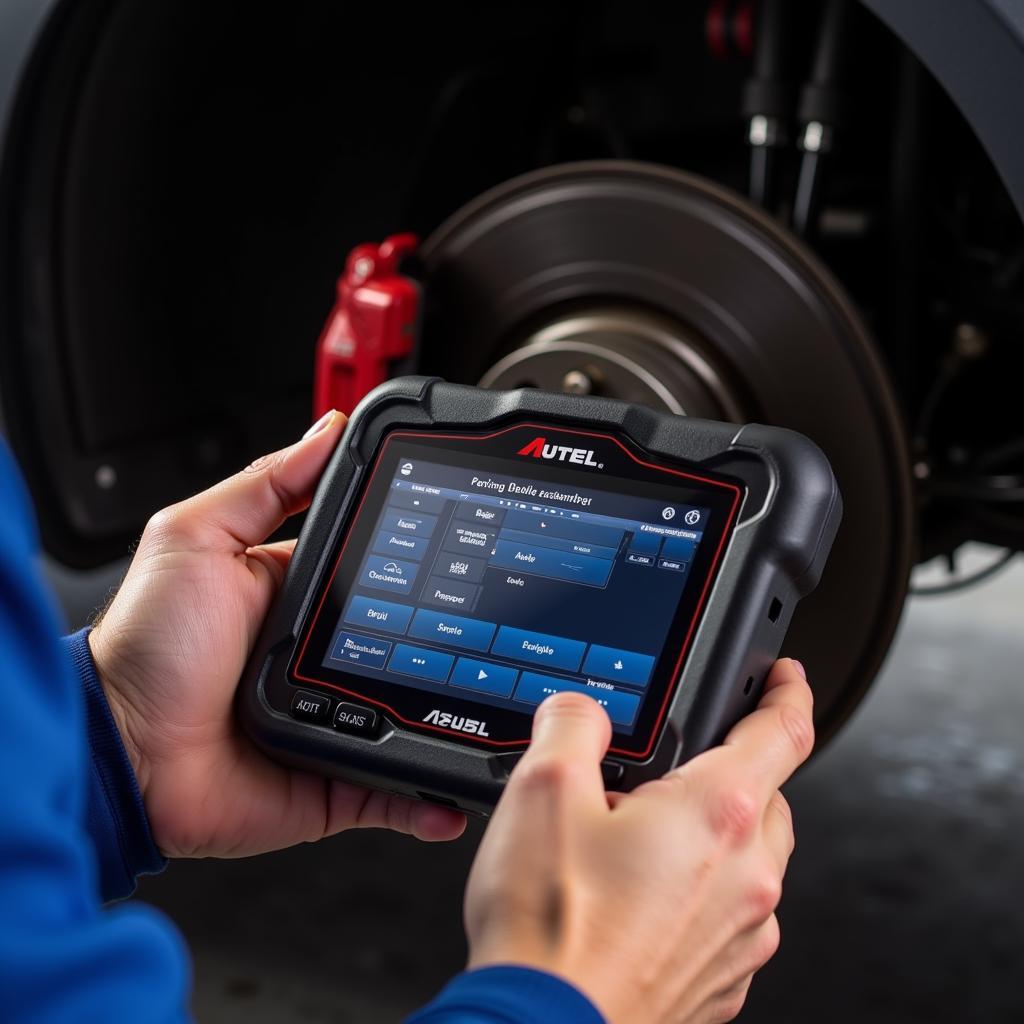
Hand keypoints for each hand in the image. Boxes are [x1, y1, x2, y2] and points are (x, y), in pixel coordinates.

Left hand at [90, 410, 465, 857]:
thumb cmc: (145, 648)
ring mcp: (335, 718)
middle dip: (451, 638)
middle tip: (495, 631)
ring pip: (413, 713)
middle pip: (407, 640)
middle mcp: (321, 656)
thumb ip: (264, 485)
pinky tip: (464, 786)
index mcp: (295, 596)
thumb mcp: (197, 538)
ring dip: (452, 712)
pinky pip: (394, 788)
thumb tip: (327, 431)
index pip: (374, 568)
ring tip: (503, 704)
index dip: (417, 559)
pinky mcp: (334, 779)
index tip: (461, 548)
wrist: (121, 754)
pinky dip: (431, 793)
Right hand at [464, 658, 812, 1023]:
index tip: (786, 677)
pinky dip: (704, 894)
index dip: (789, 692)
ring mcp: (742, 937)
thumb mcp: (541, 791)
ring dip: (716, 836)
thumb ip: (570, 725)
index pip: (785, 732)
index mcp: (716, 814)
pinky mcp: (722, 982)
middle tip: (673, 771)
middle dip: (736, 769)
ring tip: (642, 841)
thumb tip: (580, 711)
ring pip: (753, 859)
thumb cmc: (550, 930)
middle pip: (770, 796)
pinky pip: (732, 917)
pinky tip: (642, 901)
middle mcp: (747, 876)